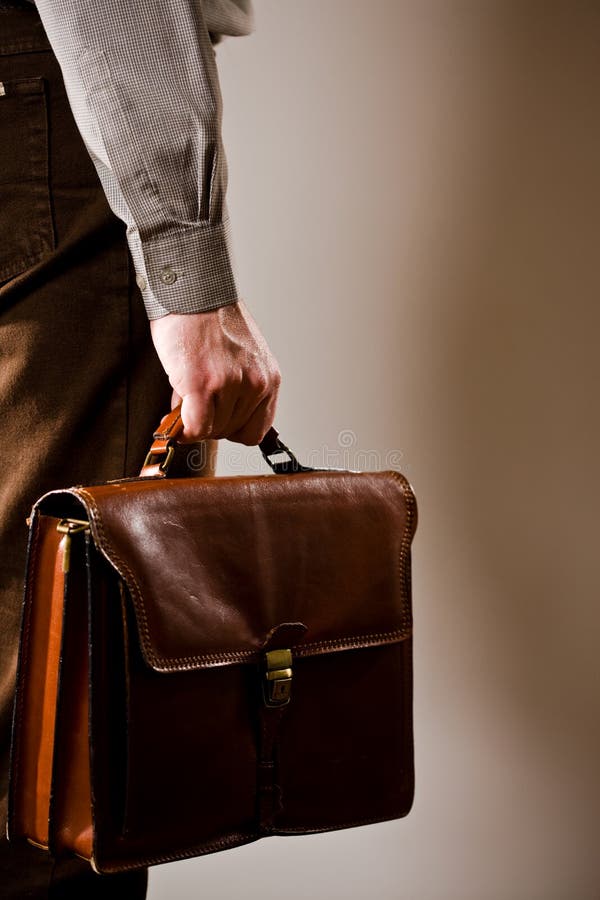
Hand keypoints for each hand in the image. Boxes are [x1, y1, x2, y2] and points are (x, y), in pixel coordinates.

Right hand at [149, 300, 280, 444]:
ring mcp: (230, 385)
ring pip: (211, 431)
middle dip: (210, 422)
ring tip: (184, 396)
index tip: (216, 421)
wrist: (193, 291)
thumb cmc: (211, 318)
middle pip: (231, 432)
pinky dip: (182, 429)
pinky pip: (195, 427)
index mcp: (269, 378)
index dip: (232, 428)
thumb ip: (237, 388)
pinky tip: (174, 418)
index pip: (257, 429)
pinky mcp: (203, 384)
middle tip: (194, 404)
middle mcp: (255, 384)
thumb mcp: (241, 356)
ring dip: (193, 421)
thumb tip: (212, 419)